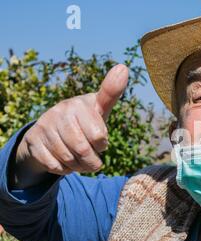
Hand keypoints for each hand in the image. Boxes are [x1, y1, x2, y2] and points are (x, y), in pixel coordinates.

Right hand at [13, 64, 128, 187]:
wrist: (50, 131)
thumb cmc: (84, 120)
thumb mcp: (99, 108)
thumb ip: (111, 92)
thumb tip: (123, 67)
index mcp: (80, 104)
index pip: (98, 137)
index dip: (101, 144)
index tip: (99, 139)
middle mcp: (61, 111)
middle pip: (84, 151)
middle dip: (91, 161)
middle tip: (92, 159)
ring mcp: (45, 125)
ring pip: (69, 160)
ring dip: (78, 166)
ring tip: (79, 160)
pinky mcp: (33, 140)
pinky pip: (54, 165)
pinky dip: (63, 169)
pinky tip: (64, 161)